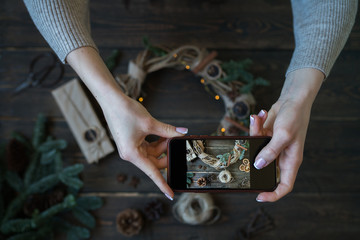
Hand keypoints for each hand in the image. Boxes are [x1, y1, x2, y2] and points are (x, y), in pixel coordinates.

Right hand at [102, 92, 186, 199]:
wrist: (111, 100)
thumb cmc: (126, 112)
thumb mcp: (150, 123)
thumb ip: (167, 130)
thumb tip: (183, 133)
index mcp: (132, 154)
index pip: (152, 172)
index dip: (162, 184)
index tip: (171, 194)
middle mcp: (130, 154)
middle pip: (154, 162)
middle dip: (167, 155)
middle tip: (178, 146)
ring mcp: (131, 148)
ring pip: (152, 153)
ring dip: (163, 146)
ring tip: (171, 136)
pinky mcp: (132, 142)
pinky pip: (148, 146)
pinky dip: (157, 141)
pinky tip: (164, 134)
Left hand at [249, 68, 323, 201]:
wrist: (292, 99)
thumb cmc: (294, 117)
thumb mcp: (283, 135)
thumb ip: (271, 151)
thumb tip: (259, 165)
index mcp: (291, 160)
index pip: (285, 185)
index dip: (273, 194)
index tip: (259, 196)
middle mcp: (281, 156)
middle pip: (265, 167)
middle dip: (254, 161)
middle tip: (244, 157)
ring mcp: (272, 146)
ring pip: (256, 149)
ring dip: (254, 134)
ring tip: (258, 120)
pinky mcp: (266, 137)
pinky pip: (254, 137)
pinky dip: (254, 126)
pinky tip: (259, 115)